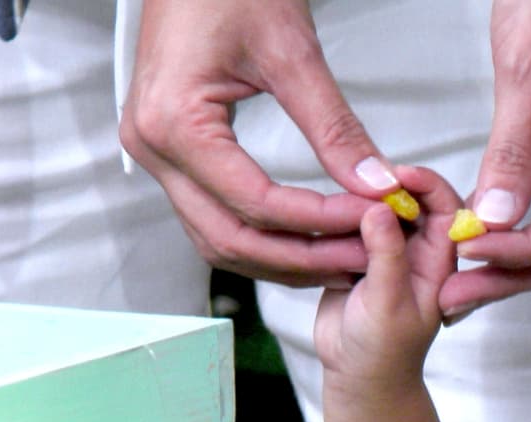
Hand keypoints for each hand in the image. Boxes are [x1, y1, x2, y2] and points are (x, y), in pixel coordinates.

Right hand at [120, 0, 399, 285]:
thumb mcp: (292, 53)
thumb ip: (335, 127)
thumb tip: (377, 184)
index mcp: (173, 123)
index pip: (256, 205)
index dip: (321, 223)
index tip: (374, 221)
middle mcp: (153, 147)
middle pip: (232, 239)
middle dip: (304, 258)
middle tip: (365, 256)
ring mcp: (157, 154)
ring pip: (220, 240)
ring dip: (283, 259)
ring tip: (345, 255)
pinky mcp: (173, 152)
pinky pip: (216, 217)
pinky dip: (264, 238)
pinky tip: (309, 240)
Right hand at [315, 167, 461, 392]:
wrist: (357, 375)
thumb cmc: (385, 350)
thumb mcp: (388, 303)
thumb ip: (387, 257)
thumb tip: (380, 208)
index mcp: (439, 260)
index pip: (446, 208)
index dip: (428, 184)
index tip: (399, 174)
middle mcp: (418, 248)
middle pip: (411, 198)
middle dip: (388, 184)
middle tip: (360, 177)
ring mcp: (388, 248)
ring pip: (379, 206)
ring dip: (360, 197)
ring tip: (338, 199)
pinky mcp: (358, 251)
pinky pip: (351, 221)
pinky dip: (339, 213)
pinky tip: (323, 213)